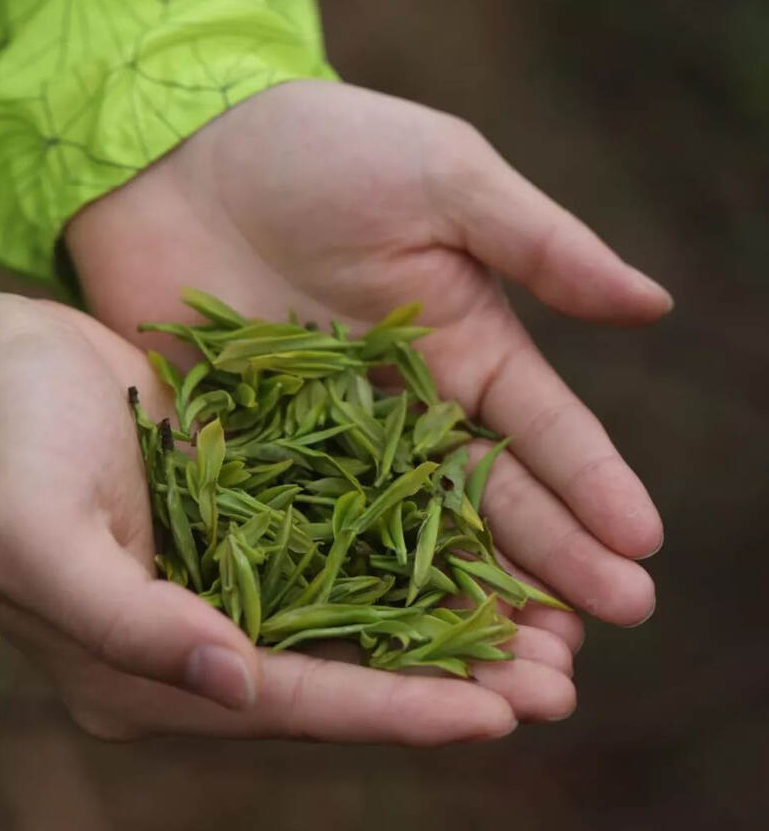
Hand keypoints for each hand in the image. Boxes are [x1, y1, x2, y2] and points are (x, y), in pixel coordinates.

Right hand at [0, 294, 574, 743]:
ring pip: (360, 622)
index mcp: (146, 677)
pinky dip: (415, 562)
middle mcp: (198, 651)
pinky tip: (484, 553)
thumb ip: (131, 622)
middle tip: (559, 686)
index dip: (392, 713)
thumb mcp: (40, 541)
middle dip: (450, 684)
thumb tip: (239, 685)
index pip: (291, 706)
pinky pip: (347, 556)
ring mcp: (226, 589)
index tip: (494, 719)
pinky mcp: (247, 529)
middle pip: (344, 679)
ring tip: (549, 636)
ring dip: (450, 629)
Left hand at [67, 80, 668, 642]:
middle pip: (491, 510)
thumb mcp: (444, 179)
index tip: (641, 552)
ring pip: (412, 544)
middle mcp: (413, 411)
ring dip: (463, 611)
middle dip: (547, 576)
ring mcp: (336, 448)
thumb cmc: (318, 148)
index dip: (594, 490)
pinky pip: (311, 540)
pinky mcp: (256, 466)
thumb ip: (541, 248)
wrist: (174, 151)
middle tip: (591, 649)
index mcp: (469, 346)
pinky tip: (388, 655)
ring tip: (514, 682)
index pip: (545, 432)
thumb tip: (656, 305)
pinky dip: (352, 595)